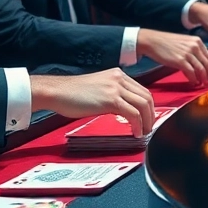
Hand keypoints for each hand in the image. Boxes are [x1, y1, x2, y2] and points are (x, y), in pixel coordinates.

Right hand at [30, 68, 155, 136]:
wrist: (56, 91)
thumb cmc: (71, 93)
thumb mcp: (98, 88)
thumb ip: (113, 94)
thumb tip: (124, 109)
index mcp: (117, 75)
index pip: (142, 90)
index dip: (148, 106)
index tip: (147, 117)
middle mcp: (119, 78)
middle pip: (146, 97)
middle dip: (151, 114)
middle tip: (149, 127)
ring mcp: (116, 88)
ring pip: (143, 105)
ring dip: (147, 121)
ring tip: (144, 131)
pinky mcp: (111, 99)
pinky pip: (133, 113)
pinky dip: (138, 124)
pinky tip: (135, 132)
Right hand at [138, 29, 207, 86]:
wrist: (152, 41)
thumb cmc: (167, 43)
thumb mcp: (184, 43)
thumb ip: (194, 52)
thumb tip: (201, 66)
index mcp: (197, 41)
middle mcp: (195, 46)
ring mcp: (188, 53)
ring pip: (201, 69)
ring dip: (203, 79)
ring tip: (203, 85)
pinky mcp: (180, 60)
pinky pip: (191, 72)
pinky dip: (194, 80)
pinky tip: (193, 83)